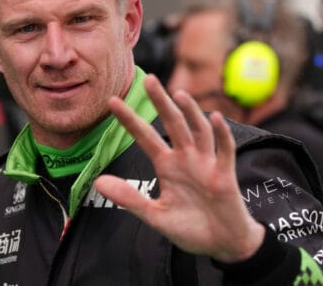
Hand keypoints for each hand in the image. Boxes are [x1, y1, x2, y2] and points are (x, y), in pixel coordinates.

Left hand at [94, 75, 264, 262]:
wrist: (222, 244)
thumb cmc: (190, 228)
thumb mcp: (155, 215)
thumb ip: (129, 198)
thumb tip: (98, 183)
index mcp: (167, 165)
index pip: (145, 136)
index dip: (129, 120)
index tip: (112, 101)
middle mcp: (186, 158)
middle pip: (173, 123)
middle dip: (161, 101)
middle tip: (149, 79)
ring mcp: (206, 163)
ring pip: (198, 131)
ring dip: (191, 112)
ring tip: (179, 94)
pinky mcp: (225, 174)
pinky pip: (224, 150)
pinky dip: (222, 134)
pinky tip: (216, 118)